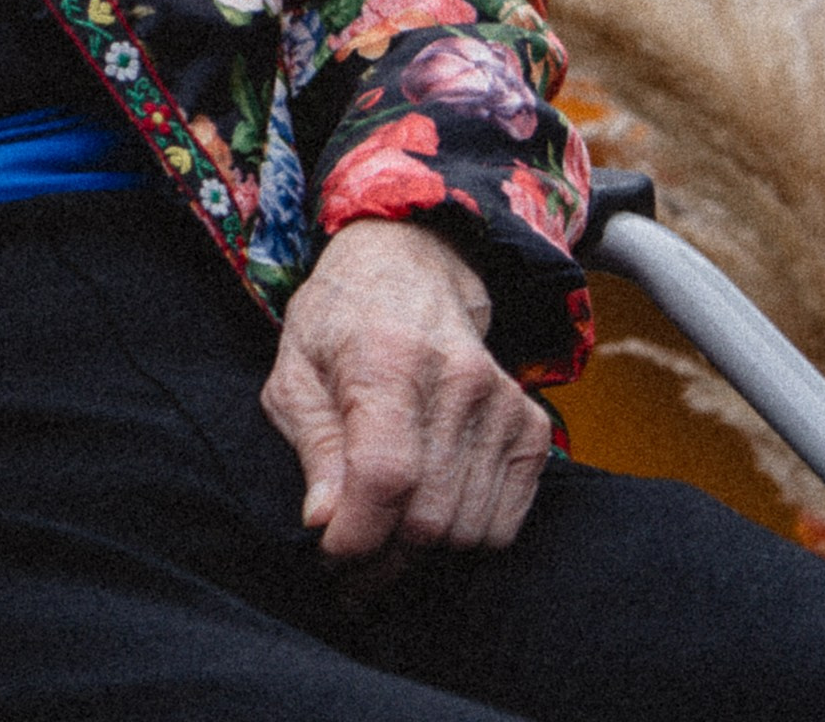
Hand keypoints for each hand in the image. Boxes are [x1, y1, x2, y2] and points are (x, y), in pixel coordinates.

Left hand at [263, 219, 552, 566]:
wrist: (410, 269)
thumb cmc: (340, 321)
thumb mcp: (295, 369)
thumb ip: (311, 444)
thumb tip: (322, 521)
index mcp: (387, 357)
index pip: (385, 475)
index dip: (355, 534)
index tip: (327, 550)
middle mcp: (456, 379)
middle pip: (427, 517)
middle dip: (381, 554)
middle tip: (349, 551)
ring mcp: (501, 404)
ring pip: (466, 532)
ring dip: (421, 553)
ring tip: (385, 531)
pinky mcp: (529, 426)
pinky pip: (503, 526)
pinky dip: (464, 536)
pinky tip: (429, 507)